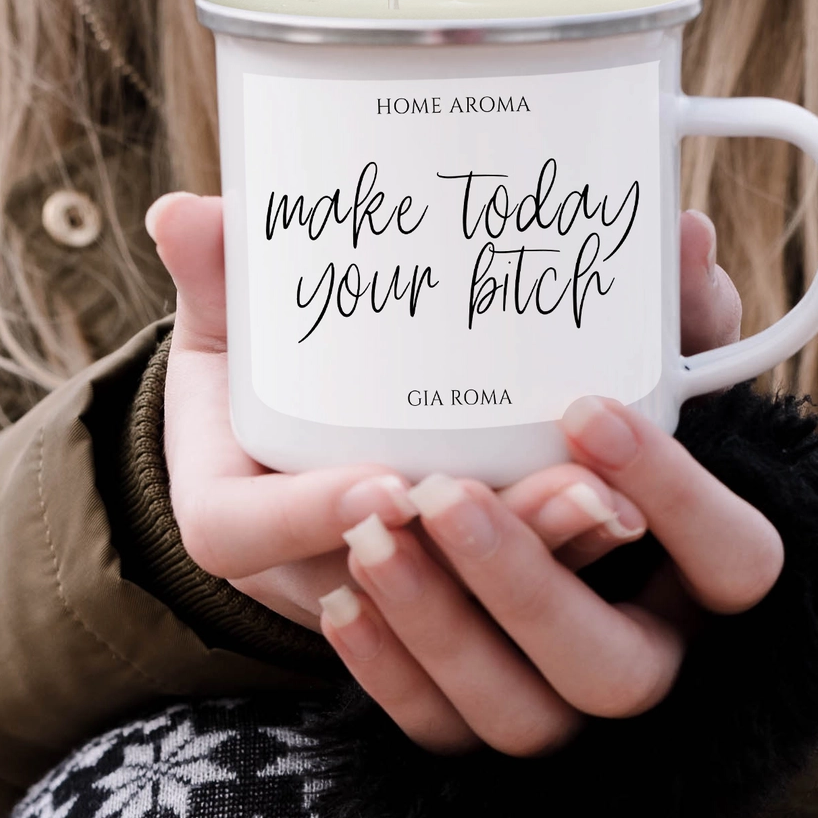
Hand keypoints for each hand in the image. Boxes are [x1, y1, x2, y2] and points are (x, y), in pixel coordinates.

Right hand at [149, 193, 655, 629]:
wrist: (283, 442)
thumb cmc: (250, 380)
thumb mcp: (222, 331)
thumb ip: (216, 280)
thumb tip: (180, 213)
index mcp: (234, 513)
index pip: (246, 536)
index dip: (311, 517)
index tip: (387, 485)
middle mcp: (313, 565)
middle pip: (389, 583)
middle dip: (481, 549)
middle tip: (569, 492)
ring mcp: (390, 585)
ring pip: (465, 604)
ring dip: (548, 556)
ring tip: (619, 499)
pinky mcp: (459, 583)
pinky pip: (512, 596)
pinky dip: (573, 549)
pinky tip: (637, 500)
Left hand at [316, 214, 782, 756]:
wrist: (488, 503)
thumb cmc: (577, 428)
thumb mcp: (623, 363)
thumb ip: (662, 312)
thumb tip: (682, 237)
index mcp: (701, 570)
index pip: (739, 564)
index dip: (680, 499)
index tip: (586, 409)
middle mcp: (643, 650)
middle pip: (619, 673)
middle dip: (528, 585)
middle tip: (445, 491)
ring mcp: (555, 698)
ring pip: (521, 718)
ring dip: (442, 629)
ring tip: (370, 531)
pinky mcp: (474, 718)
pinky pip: (438, 732)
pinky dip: (388, 671)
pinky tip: (341, 597)